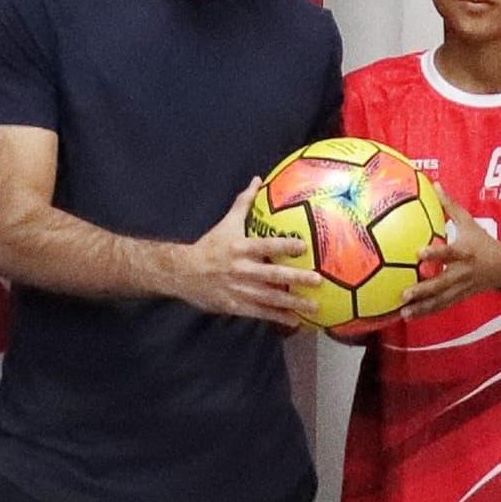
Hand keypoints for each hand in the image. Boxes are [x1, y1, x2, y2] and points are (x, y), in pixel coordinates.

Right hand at [171, 199, 320, 324]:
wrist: (183, 272)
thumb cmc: (210, 246)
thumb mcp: (226, 223)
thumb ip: (244, 203)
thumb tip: (258, 180)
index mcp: (240, 248)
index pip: (265, 245)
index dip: (284, 245)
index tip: (304, 246)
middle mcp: (241, 269)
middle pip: (272, 275)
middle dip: (296, 278)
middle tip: (318, 280)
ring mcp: (238, 289)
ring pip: (269, 298)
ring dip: (293, 303)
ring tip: (314, 307)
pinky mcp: (235, 306)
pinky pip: (260, 313)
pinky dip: (277, 317)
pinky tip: (295, 321)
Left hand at [394, 207, 500, 320]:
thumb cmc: (483, 242)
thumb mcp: (469, 223)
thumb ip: (450, 206)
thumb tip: (435, 184)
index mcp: (465, 253)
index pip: (450, 253)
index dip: (436, 254)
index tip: (418, 253)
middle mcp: (463, 273)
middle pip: (443, 283)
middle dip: (425, 290)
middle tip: (405, 293)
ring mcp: (462, 288)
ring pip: (441, 300)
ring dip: (422, 307)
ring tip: (404, 312)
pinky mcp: (460, 297)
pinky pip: (441, 306)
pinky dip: (425, 312)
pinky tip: (408, 316)